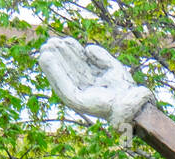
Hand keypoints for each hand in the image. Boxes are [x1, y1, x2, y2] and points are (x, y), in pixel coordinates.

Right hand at [37, 37, 153, 129]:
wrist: (129, 101)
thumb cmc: (124, 87)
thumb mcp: (112, 66)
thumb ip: (100, 56)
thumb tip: (88, 47)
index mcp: (93, 80)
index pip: (79, 63)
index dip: (71, 51)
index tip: (65, 39)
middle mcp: (85, 88)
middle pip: (69, 69)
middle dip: (59, 55)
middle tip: (50, 42)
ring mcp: (81, 96)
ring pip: (63, 77)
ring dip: (53, 63)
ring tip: (45, 49)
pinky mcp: (76, 102)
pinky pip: (62, 86)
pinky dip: (54, 73)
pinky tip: (47, 60)